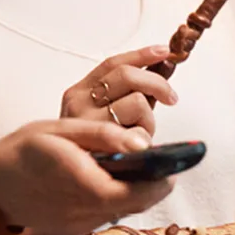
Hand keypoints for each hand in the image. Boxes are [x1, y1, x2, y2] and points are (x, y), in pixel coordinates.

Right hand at [0, 118, 172, 234]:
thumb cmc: (22, 152)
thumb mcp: (61, 131)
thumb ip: (104, 136)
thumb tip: (140, 143)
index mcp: (87, 186)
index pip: (140, 192)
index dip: (162, 181)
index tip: (173, 167)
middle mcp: (87, 212)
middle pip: (137, 205)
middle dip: (154, 188)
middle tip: (164, 168)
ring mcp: (81, 225)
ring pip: (123, 212)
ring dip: (137, 194)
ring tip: (141, 171)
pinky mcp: (74, 229)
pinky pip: (106, 215)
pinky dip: (117, 199)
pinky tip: (111, 181)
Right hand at [60, 45, 177, 144]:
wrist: (63, 182)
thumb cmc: (95, 150)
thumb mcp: (109, 114)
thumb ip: (133, 92)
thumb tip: (164, 62)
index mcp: (78, 93)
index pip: (112, 64)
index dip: (142, 55)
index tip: (164, 52)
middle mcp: (78, 104)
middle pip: (127, 76)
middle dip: (156, 84)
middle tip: (171, 98)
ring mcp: (88, 124)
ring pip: (137, 102)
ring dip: (148, 119)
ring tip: (141, 137)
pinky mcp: (102, 145)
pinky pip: (139, 132)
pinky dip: (146, 138)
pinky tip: (137, 150)